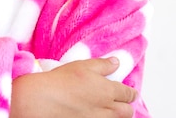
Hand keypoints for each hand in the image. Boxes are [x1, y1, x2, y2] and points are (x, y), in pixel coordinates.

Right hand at [10, 57, 137, 117]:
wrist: (45, 101)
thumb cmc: (62, 81)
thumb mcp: (83, 66)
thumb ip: (103, 65)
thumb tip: (116, 62)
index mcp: (108, 90)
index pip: (127, 94)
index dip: (130, 93)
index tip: (131, 92)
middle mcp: (107, 108)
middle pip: (126, 112)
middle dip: (127, 107)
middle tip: (124, 103)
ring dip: (116, 114)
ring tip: (111, 109)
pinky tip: (98, 114)